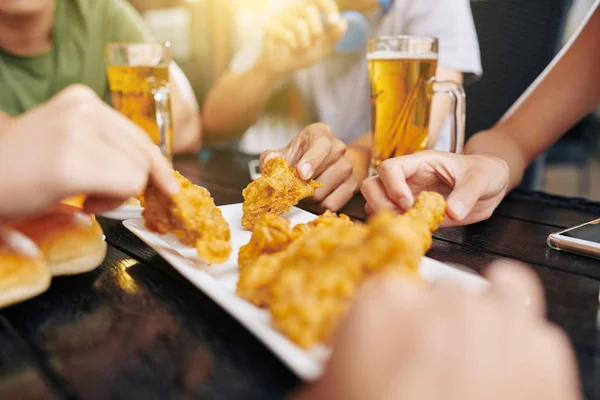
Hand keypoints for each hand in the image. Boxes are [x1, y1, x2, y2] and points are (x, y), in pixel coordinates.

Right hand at [0, 84, 178, 219]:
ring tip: (83, 195)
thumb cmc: (23, 169)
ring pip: (139, 172)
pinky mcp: (71, 163)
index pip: (140, 137)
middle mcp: (83, 109)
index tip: (165, 186)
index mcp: (82, 99)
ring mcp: (76, 133)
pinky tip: (83, 202)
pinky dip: (111, 202)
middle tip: (97, 195)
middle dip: (132, 183)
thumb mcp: (68, 140)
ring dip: (119, 194)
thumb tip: (155, 172)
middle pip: (145, 155)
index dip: (156, 167)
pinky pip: (127, 185)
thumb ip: (107, 145)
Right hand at [256, 0, 346, 74]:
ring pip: (299, 24)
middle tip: (315, 40)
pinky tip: (291, 48)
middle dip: (316, 29)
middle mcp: (293, 10)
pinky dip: (294, 45)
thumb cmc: (302, 53)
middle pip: (309, 9)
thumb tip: (343, 22)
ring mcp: (280, 17)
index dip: (328, 6)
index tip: (334, 20)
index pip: (318, 0)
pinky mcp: (271, 28)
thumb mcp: (322, 47)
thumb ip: (333, 36)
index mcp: (306, 10)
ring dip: (305, 41)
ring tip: (302, 47)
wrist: (282, 66)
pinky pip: (287, 34)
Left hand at [260, 123, 356, 211]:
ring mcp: (348, 168)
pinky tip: (311, 200)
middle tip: (290, 189)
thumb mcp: (284, 152)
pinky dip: (317, 207)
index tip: (301, 173)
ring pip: (322, 194)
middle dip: (300, 187)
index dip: (311, 160)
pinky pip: (331, 205)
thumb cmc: (302, 156)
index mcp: (320, 134)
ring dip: (306, 200)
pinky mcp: (352, 186)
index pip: (321, 145)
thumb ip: (271, 158)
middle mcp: (338, 148)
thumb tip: (269, 163)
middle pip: (319, 177)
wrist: (326, 161)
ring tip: (300, 193)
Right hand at [300, 262, 580, 399]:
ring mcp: (498, 325)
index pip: (390, 294)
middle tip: (435, 367)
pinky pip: (539, 336)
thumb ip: (338, 369)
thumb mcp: (327, 394)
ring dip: (493, 316)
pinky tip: (513, 378)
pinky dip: (528, 353)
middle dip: (439, 325)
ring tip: (485, 348)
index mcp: (381, 308)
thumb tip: (348, 369)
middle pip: (443, 293)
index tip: (396, 350)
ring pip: (503, 290)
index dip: (393, 326)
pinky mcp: (545, 359)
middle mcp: (442, 303)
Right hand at [361, 150, 509, 225]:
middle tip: (402, 217)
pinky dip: (397, 228)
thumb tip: (452, 212)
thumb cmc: (485, 172)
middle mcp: (408, 179)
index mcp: (421, 163)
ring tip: (407, 225)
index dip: (392, 186)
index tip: (408, 203)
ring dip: (385, 217)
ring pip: (375, 203)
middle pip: (372, 185)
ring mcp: (407, 197)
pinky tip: (413, 231)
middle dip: (379, 202)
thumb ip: (468, 193)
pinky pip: (393, 220)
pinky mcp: (413, 214)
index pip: (390, 167)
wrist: (491, 185)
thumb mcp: (482, 178)